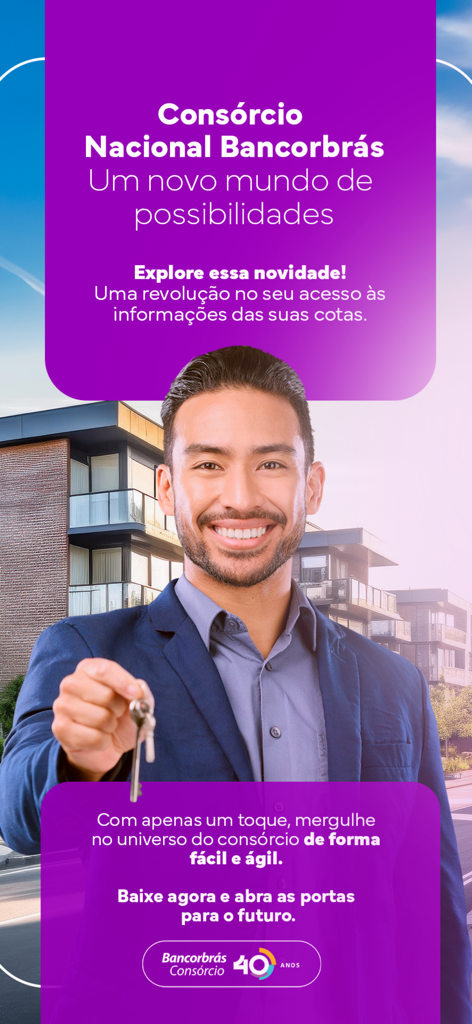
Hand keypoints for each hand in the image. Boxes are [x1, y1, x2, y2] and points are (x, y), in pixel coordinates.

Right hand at [52, 659, 145, 779]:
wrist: (106, 745)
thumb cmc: (119, 717)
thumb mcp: (137, 702)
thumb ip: (142, 693)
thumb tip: (139, 690)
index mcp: (88, 669)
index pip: (105, 669)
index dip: (123, 682)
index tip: (136, 694)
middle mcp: (71, 683)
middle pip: (105, 695)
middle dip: (119, 709)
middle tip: (117, 713)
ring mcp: (63, 706)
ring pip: (100, 718)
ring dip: (111, 726)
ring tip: (107, 725)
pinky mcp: (61, 728)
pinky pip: (94, 738)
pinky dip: (103, 741)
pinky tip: (99, 738)